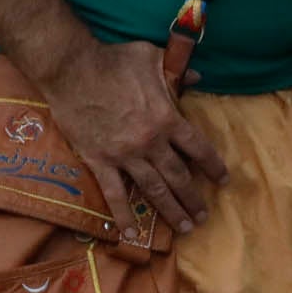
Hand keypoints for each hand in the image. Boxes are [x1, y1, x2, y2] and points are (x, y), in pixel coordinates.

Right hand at [44, 36, 227, 233]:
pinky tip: (132, 234)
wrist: (70, 69)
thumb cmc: (112, 60)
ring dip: (172, 211)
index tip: (221, 181)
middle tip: (204, 216)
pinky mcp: (99, 161)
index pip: (198, 149)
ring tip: (185, 227)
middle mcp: (151, 142)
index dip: (213, 166)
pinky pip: (115, 193)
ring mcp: (125, 155)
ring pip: (154, 190)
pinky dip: (124, 215)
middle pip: (180, 177)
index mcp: (167, 118)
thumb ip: (177, 70)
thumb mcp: (151, 58)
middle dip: (194, 199)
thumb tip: (199, 77)